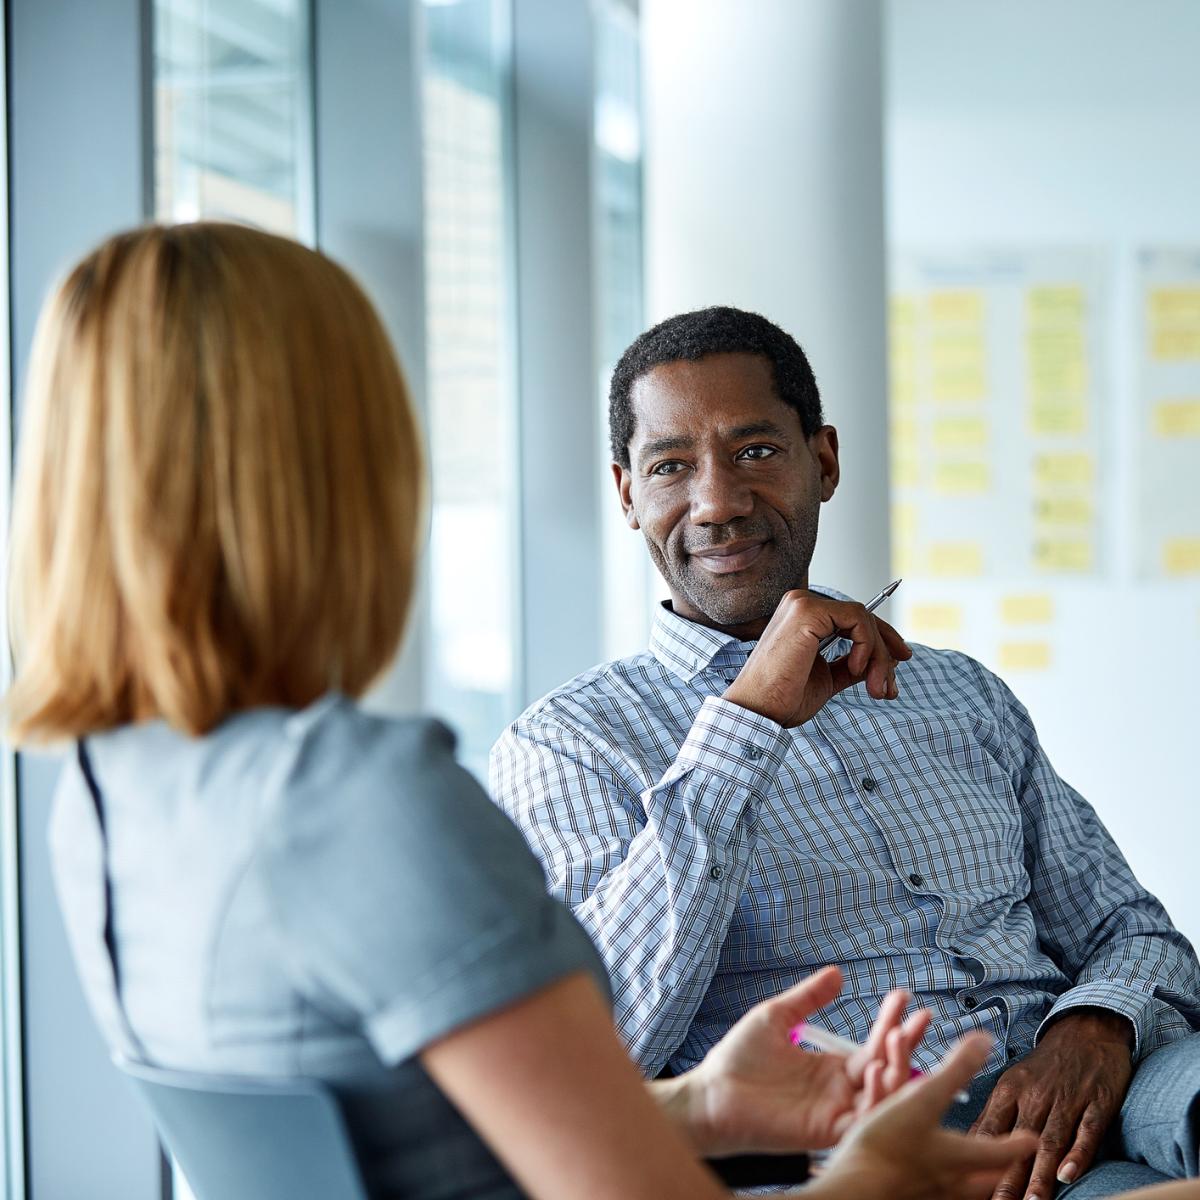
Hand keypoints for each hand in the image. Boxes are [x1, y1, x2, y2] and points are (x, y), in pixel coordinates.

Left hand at [669, 965, 929, 1156]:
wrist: (712, 1092)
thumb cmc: (739, 1058)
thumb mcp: (777, 1017)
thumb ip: (808, 998)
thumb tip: (836, 972)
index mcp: (832, 1067)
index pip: (873, 1045)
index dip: (890, 1021)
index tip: (903, 996)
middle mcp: (840, 1091)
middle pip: (887, 1069)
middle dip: (906, 1044)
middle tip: (921, 1018)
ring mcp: (835, 1112)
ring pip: (883, 1096)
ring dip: (897, 1068)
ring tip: (899, 1037)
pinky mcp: (825, 1131)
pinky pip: (862, 1119)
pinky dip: (877, 1099)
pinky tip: (879, 1071)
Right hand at [722, 589, 910, 727]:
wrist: (759, 711)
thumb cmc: (783, 698)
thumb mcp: (828, 678)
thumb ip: (851, 664)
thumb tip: (884, 659)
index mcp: (802, 618)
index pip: (853, 619)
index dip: (881, 639)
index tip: (900, 662)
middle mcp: (801, 604)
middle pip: (862, 617)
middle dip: (885, 652)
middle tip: (890, 687)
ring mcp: (803, 604)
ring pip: (863, 619)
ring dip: (878, 655)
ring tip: (876, 688)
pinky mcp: (807, 612)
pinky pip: (857, 620)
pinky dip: (866, 646)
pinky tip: (857, 670)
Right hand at [808, 1034, 1038, 1199]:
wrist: (855, 1189)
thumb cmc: (889, 1144)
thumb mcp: (924, 1097)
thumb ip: (955, 1070)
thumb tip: (984, 1040)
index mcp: (957, 1157)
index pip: (998, 1152)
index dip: (1016, 1143)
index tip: (1031, 1140)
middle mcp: (947, 1183)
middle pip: (981, 1183)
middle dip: (994, 1174)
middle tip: (1002, 1169)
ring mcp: (925, 1196)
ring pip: (956, 1194)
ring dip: (965, 1184)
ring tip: (963, 1177)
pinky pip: (924, 1195)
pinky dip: (929, 1187)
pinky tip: (920, 1183)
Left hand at [970, 1009, 1134, 1199]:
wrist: (1086, 1031)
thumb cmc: (1046, 1065)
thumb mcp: (1014, 1081)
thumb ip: (996, 1114)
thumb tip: (971, 1145)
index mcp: (1009, 1090)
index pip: (989, 1129)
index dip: (978, 1158)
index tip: (967, 1185)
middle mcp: (1035, 1096)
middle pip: (1018, 1142)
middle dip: (1008, 1178)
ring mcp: (1066, 1100)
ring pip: (1050, 1141)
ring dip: (1040, 1175)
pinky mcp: (1097, 1103)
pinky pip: (1086, 1132)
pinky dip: (1078, 1154)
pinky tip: (1068, 1175)